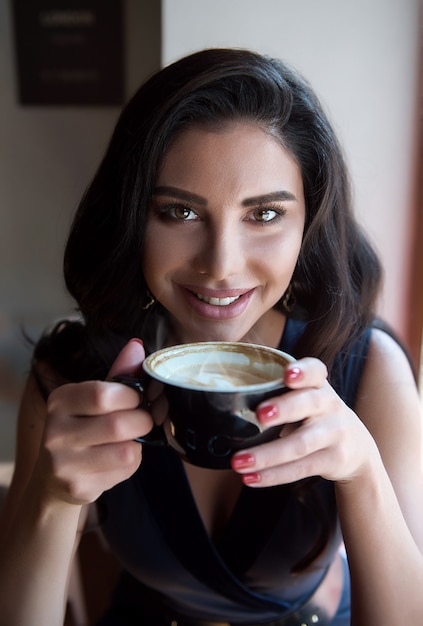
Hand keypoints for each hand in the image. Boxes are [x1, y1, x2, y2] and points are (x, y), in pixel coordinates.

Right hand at [37, 339, 152, 504]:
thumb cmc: (82, 428)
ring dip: (138, 443)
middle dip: (142, 421)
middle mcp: (55, 432)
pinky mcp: (78, 487)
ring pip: (126, 451)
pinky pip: (124, 471)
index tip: (139, 397)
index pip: (102, 394)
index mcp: (59, 400)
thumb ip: (118, 373)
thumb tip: (137, 345)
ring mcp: (64, 463)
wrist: (55, 477)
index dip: (132, 395)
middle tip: (144, 419)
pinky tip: (119, 457)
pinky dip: (132, 462)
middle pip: (118, 425)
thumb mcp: (94, 398)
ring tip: (131, 438)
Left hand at [231, 358, 378, 486]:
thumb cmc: (313, 415)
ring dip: (267, 454)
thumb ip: (277, 395)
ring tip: (238, 462)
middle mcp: (330, 404)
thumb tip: (222, 405)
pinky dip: (273, 475)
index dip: (302, 371)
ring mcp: (335, 433)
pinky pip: (301, 468)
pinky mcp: (334, 459)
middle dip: (284, 408)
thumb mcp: (305, 398)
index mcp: (318, 384)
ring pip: (300, 444)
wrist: (356, 447)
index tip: (287, 374)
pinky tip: (251, 478)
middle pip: (308, 404)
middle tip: (259, 415)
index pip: (315, 371)